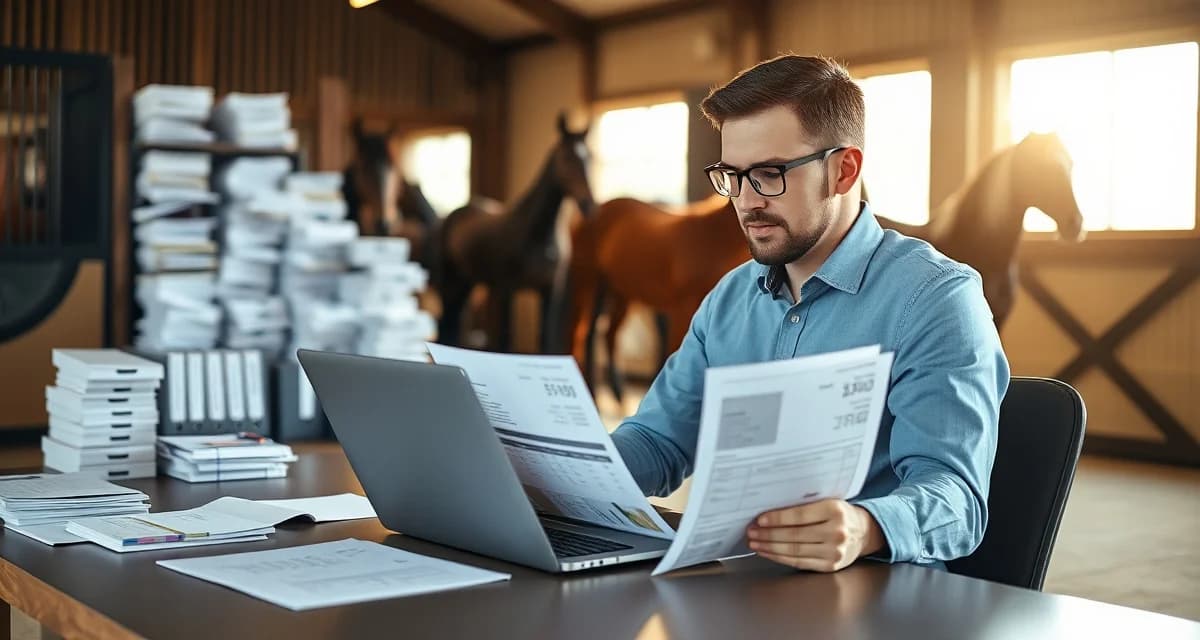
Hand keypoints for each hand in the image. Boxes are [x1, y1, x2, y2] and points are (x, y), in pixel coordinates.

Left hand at [746, 499, 884, 571]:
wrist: (864, 532)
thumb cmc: (841, 514)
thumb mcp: (828, 502)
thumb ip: (805, 506)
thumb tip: (771, 511)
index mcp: (835, 510)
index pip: (799, 516)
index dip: (777, 519)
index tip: (760, 520)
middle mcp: (836, 532)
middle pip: (794, 535)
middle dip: (768, 535)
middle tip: (751, 532)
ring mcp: (834, 551)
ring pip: (794, 551)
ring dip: (770, 548)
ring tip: (755, 543)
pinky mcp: (830, 566)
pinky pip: (799, 562)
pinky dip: (780, 558)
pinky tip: (768, 553)